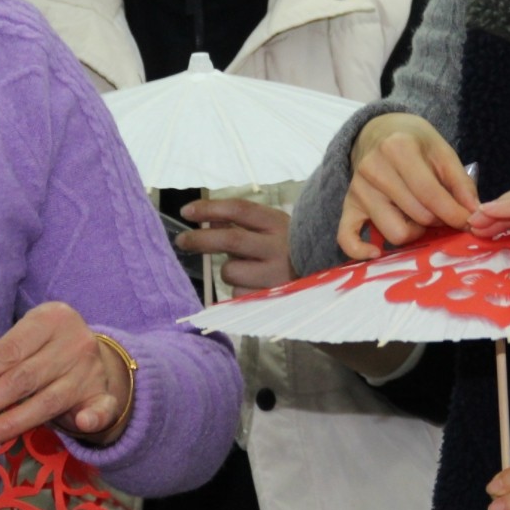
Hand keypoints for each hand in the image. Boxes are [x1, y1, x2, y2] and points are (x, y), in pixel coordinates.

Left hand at [0, 302, 132, 448]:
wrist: (92, 355)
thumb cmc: (45, 349)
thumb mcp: (24, 342)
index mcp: (51, 319)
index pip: (8, 350)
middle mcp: (74, 342)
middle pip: (23, 378)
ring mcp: (91, 369)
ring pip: (47, 401)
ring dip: (9, 423)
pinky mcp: (104, 395)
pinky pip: (101, 409)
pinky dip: (94, 417)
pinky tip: (82, 425)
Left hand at [177, 198, 292, 292]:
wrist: (328, 283)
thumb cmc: (293, 250)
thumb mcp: (274, 229)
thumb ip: (244, 223)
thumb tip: (210, 218)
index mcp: (278, 224)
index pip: (239, 209)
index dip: (209, 208)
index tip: (187, 211)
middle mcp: (278, 248)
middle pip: (231, 239)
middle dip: (200, 239)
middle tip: (181, 241)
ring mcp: (275, 275)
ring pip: (231, 271)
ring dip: (228, 270)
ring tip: (247, 271)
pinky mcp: (271, 300)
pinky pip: (239, 295)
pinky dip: (239, 291)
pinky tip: (256, 288)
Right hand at [338, 112, 477, 258]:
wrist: (378, 131)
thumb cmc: (414, 142)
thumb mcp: (442, 151)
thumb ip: (461, 182)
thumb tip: (474, 214)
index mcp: (398, 149)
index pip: (431, 195)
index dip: (455, 214)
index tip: (470, 221)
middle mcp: (373, 168)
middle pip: (417, 216)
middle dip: (438, 220)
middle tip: (443, 211)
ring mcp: (357, 189)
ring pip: (394, 233)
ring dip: (414, 231)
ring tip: (419, 216)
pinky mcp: (348, 205)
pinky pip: (347, 237)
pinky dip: (360, 250)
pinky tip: (376, 252)